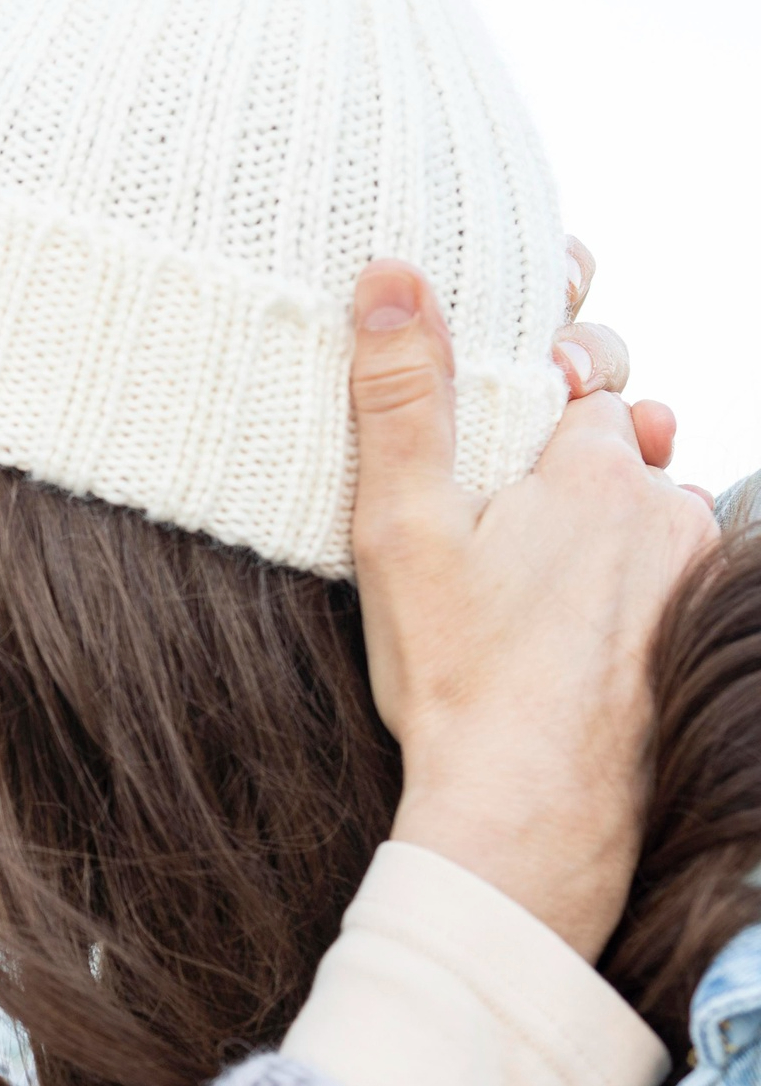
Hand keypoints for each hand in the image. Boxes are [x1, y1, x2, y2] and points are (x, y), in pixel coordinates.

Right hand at [349, 259, 720, 959]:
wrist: (529, 810)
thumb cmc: (459, 678)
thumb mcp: (403, 531)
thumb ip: (402, 400)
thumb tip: (391, 274)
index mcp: (591, 468)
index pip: (579, 379)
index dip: (536, 389)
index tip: (501, 419)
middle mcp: (662, 508)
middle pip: (625, 438)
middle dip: (572, 455)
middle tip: (499, 516)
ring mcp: (687, 574)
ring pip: (650, 508)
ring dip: (604, 522)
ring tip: (527, 579)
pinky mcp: (693, 632)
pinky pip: (669, 571)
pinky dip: (629, 580)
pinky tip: (571, 625)